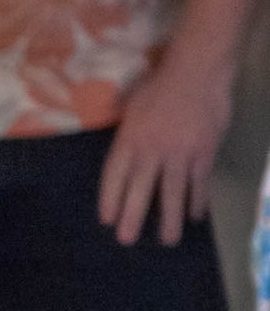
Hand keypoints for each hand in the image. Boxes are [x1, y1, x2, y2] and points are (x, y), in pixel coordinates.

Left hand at [97, 58, 230, 245]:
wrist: (198, 70)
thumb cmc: (161, 84)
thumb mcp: (131, 104)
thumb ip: (125, 129)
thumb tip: (118, 142)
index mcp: (130, 138)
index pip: (115, 175)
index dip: (110, 199)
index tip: (106, 219)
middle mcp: (152, 150)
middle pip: (140, 190)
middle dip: (132, 217)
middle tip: (127, 240)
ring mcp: (180, 154)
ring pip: (173, 193)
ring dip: (170, 219)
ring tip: (168, 240)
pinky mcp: (204, 153)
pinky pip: (199, 183)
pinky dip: (198, 201)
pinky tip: (196, 215)